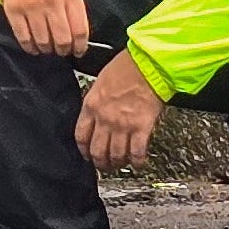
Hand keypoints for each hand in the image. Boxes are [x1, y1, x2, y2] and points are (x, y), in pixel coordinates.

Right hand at [0, 0, 90, 57]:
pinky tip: (33, 47)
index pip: (79, 29)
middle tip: (62, 50)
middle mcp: (52, 0)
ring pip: (43, 41)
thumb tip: (79, 33)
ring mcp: (31, 6)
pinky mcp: (14, 10)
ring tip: (47, 48)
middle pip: (62, 39)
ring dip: (47, 49)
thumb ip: (75, 5)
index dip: (80, 46)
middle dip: (64, 50)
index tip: (78, 50)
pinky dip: (29, 46)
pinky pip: (23, 37)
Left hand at [75, 51, 165, 172]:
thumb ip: (96, 101)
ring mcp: (122, 125)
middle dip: (100, 162)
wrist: (148, 63)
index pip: (81, 136)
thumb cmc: (127, 66)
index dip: (84, 150)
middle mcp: (104, 119)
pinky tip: (138, 162)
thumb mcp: (100, 81)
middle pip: (97, 151)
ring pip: (116, 155)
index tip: (87, 154)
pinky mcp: (141, 127)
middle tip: (104, 165)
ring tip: (121, 164)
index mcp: (91, 106)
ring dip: (118, 163)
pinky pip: (137, 152)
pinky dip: (137, 161)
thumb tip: (96, 113)